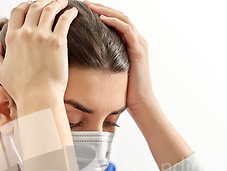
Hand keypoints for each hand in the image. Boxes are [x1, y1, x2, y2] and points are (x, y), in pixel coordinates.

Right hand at [0, 0, 78, 114]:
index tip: (32, 5)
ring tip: (63, 2)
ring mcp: (42, 36)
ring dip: (57, 3)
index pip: (17, 12)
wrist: (39, 98)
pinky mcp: (58, 42)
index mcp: (12, 38)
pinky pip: (64, 20)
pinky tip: (74, 11)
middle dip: (43, 1)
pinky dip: (69, 13)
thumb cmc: (21, 89)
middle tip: (51, 1)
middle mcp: (26, 33)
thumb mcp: (0, 72)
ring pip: (49, 10)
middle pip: (34, 7)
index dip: (25, 5)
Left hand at [84, 0, 156, 115]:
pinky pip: (127, 30)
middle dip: (102, 7)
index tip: (85, 9)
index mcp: (131, 44)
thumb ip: (106, 61)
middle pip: (120, 15)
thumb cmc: (126, 92)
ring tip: (91, 6)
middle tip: (86, 2)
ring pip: (123, 19)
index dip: (101, 12)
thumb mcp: (113, 72)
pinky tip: (101, 19)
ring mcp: (139, 44)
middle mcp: (137, 40)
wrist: (141, 103)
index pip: (116, 21)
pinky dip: (114, 22)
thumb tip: (87, 59)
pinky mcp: (139, 51)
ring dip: (106, 11)